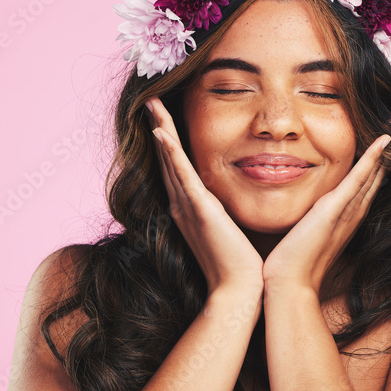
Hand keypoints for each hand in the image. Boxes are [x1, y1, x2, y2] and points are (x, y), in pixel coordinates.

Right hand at [147, 97, 264, 293]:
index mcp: (191, 209)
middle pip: (168, 159)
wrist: (238, 289)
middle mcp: (183, 205)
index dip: (169, 142)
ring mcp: (189, 206)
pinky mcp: (200, 210)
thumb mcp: (229, 229)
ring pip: (170, 161)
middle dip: (160, 128)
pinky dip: (171, 153)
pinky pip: (182, 176)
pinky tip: (161, 132)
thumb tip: (231, 202)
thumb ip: (225, 213)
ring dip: (161, 130)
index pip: (177, 168)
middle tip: (151, 100)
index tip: (164, 119)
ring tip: (152, 104)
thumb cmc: (239, 264)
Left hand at [262, 110, 390, 293]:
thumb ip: (309, 218)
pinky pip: (358, 179)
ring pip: (373, 171)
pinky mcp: (334, 210)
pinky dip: (372, 159)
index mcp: (346, 216)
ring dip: (388, 144)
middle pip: (378, 172)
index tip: (388, 135)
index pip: (366, 181)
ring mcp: (346, 211)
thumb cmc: (292, 263)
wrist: (289, 284)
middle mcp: (353, 212)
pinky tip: (383, 141)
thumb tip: (303, 208)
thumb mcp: (304, 231)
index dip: (378, 158)